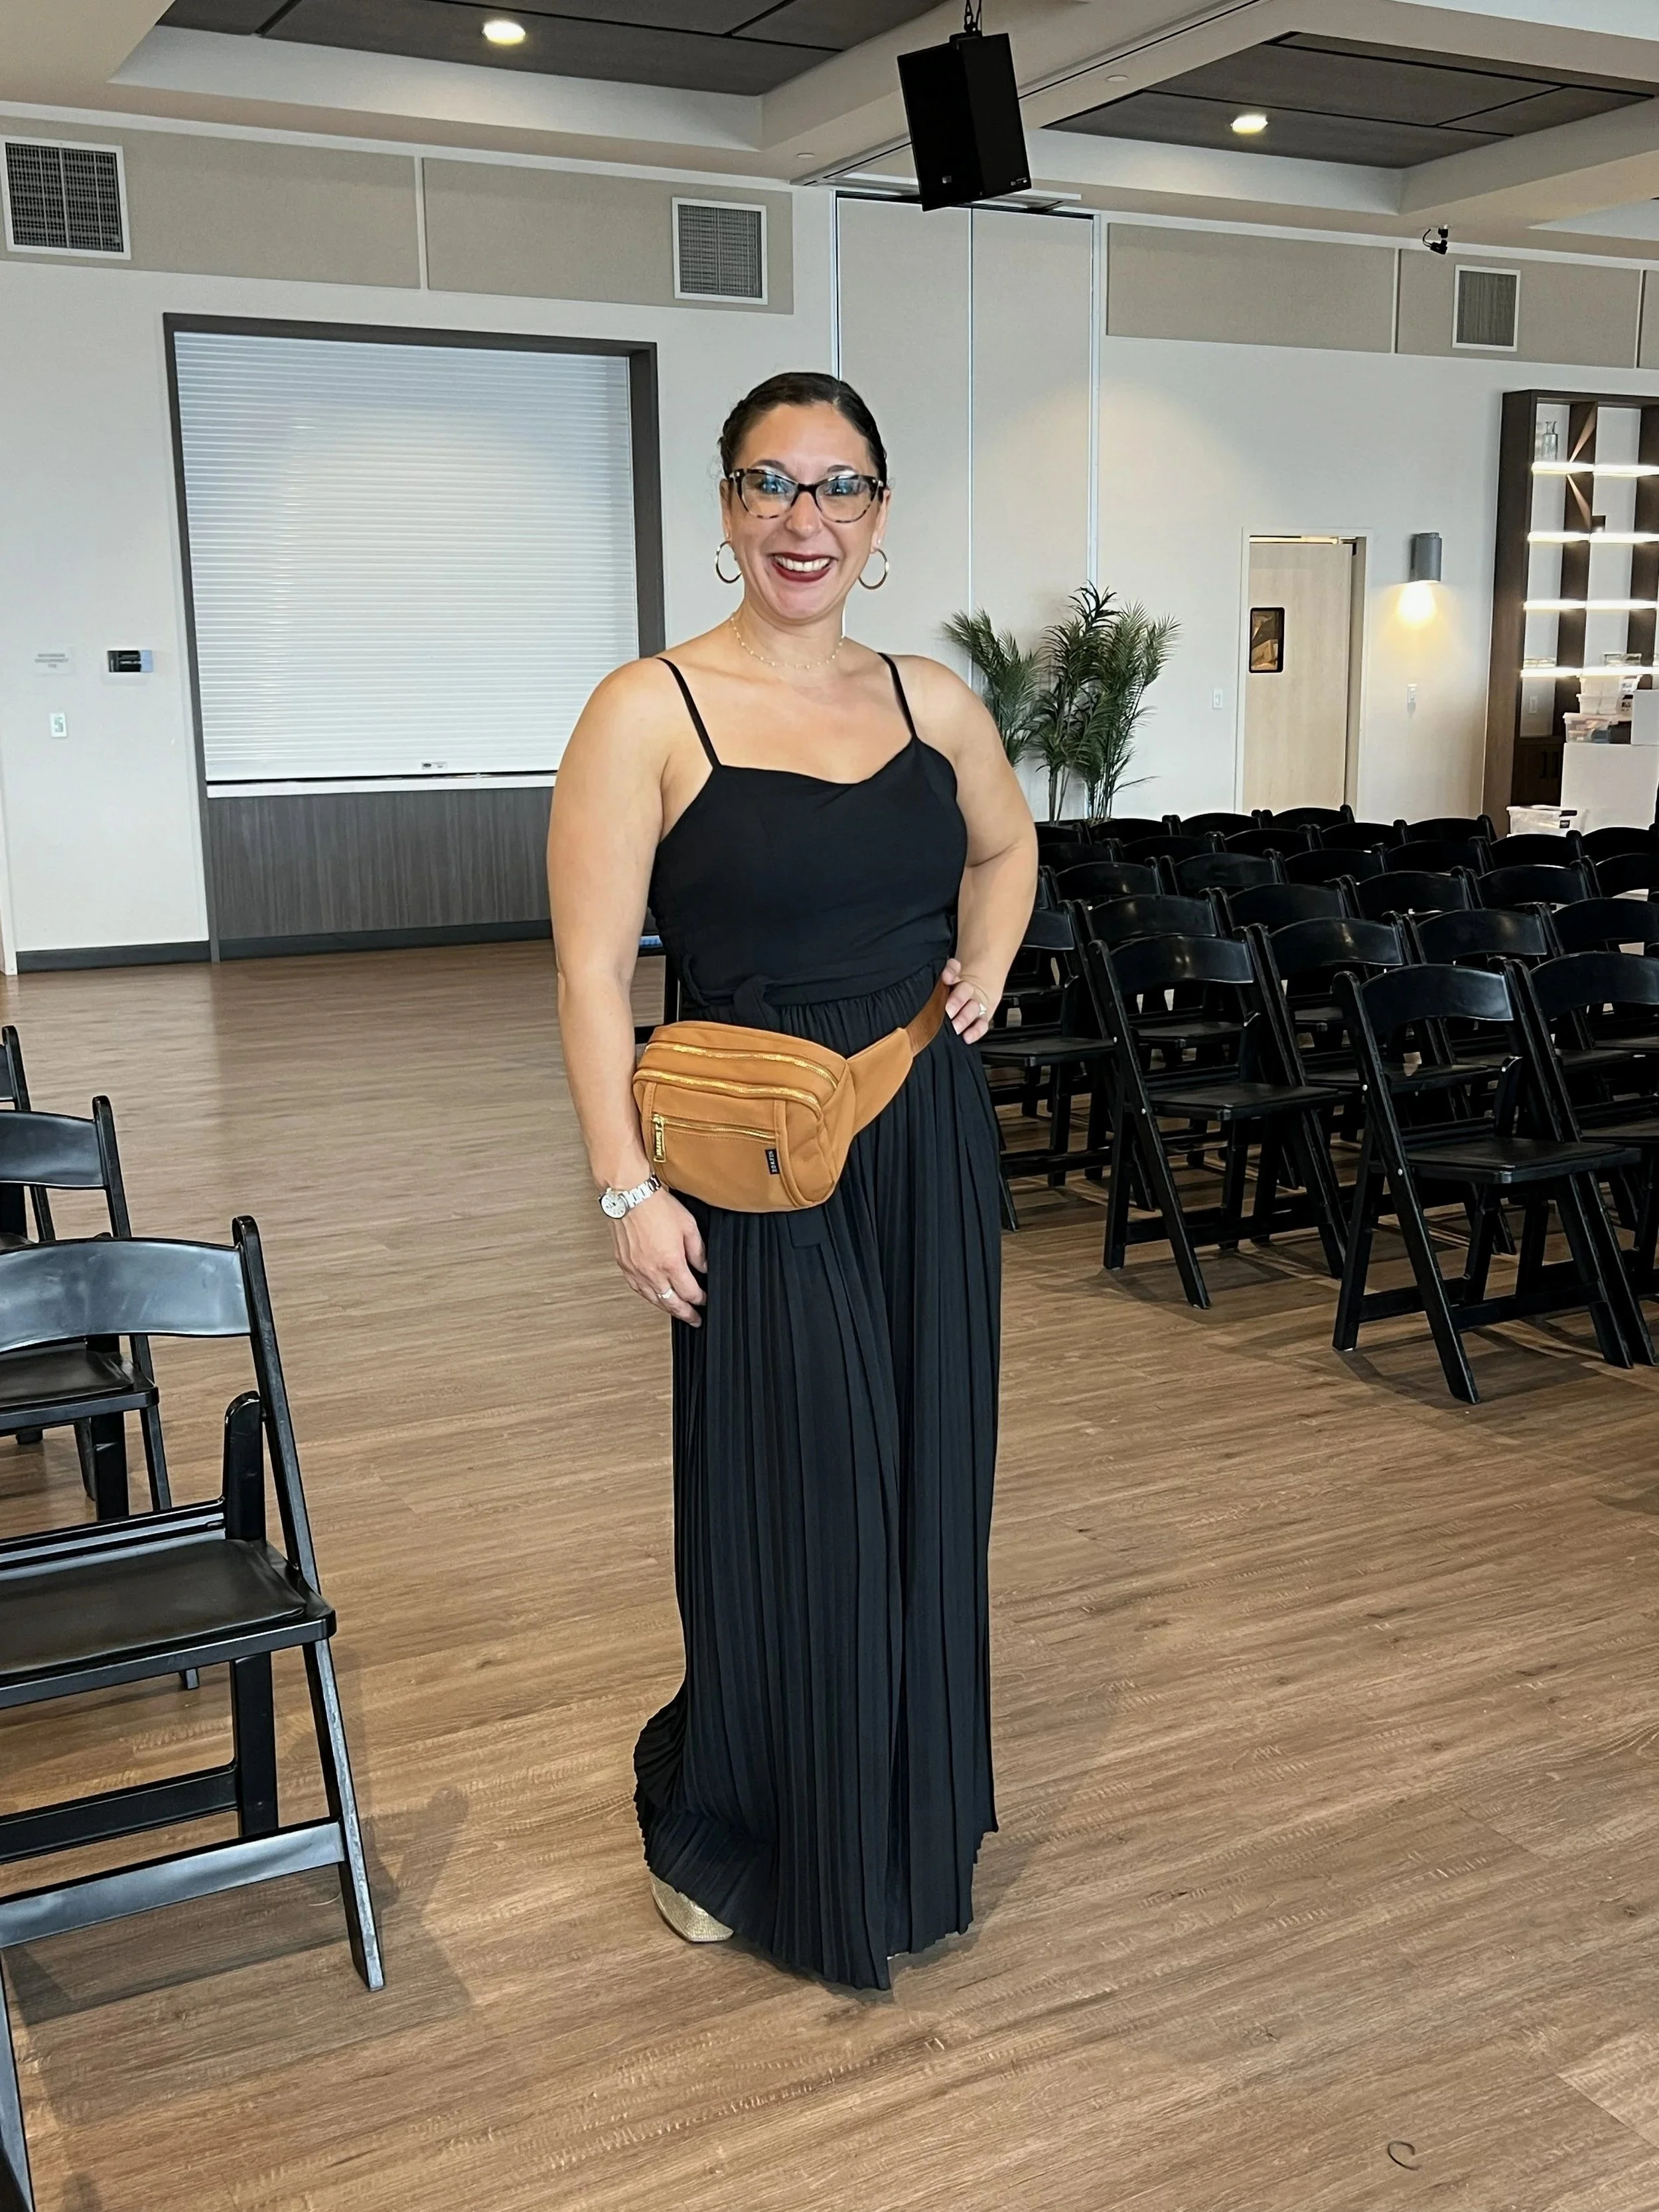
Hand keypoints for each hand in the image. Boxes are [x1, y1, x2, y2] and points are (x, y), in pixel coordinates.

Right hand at [612, 1187, 706, 1325]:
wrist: (629, 1196)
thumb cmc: (655, 1206)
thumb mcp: (688, 1226)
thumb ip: (698, 1251)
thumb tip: (704, 1267)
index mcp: (671, 1263)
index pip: (689, 1292)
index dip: (700, 1299)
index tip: (705, 1299)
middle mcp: (651, 1271)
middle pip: (671, 1303)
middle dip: (685, 1313)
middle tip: (694, 1319)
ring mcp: (635, 1270)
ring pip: (653, 1299)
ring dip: (666, 1308)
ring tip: (676, 1311)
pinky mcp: (624, 1265)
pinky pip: (637, 1289)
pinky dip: (648, 1296)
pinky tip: (654, 1296)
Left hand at [942, 957, 998, 1042]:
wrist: (978, 990)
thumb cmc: (952, 991)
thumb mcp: (945, 982)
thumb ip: (940, 979)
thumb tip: (935, 981)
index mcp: (955, 977)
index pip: (954, 969)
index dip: (951, 972)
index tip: (946, 978)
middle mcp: (966, 990)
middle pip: (964, 991)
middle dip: (957, 1000)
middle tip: (948, 1010)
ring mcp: (975, 1004)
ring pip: (973, 1008)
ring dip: (964, 1018)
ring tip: (955, 1027)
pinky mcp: (982, 1018)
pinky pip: (981, 1025)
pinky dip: (975, 1032)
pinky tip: (967, 1037)